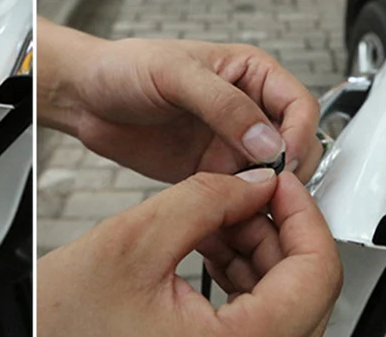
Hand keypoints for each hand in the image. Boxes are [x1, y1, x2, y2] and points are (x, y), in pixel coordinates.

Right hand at [37, 170, 341, 336]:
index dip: (302, 212)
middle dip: (280, 232)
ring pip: (285, 308)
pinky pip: (259, 329)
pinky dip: (244, 287)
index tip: (278, 182)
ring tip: (218, 221)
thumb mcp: (131, 245)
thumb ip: (208, 199)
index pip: (318, 272)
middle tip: (245, 195)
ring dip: (260, 257)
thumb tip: (252, 184)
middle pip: (308, 292)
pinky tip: (211, 254)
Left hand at [38, 19, 322, 184]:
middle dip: (287, 172)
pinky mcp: (205, 174)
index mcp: (250, 75)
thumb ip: (224, 106)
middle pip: (289, 147)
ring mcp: (225, 145)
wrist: (87, 99)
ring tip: (249, 210)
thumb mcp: (177, 75)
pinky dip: (236, 208)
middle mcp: (244, 112)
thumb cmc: (126, 69)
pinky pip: (233, 195)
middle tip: (270, 193)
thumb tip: (267, 141)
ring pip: (264, 176)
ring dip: (263, 195)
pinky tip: (228, 218)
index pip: (298, 107)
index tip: (284, 162)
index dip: (298, 136)